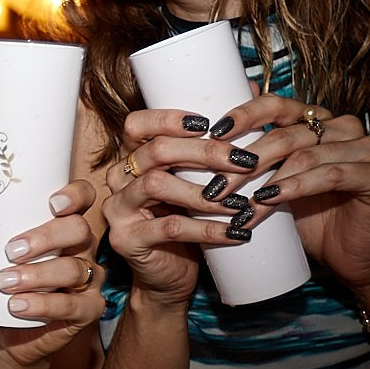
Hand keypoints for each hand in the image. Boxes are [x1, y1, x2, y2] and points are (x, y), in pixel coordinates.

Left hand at [0, 178, 103, 368]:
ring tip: (5, 282)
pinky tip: (19, 306)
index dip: (75, 195)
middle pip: (79, 230)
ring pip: (74, 269)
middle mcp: (81, 249)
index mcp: (62, 227)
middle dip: (47, 237)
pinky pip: (73, 305)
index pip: (82, 199)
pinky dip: (44, 305)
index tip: (52, 202)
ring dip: (38, 274)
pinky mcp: (87, 310)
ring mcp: (88, 280)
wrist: (4, 336)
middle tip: (12, 250)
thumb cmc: (0, 287)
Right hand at [104, 106, 258, 304]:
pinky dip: (207, 228)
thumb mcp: (197, 182)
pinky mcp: (127, 240)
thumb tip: (251, 90)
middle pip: (155, 151)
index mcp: (131, 158)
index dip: (170, 119)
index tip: (210, 124)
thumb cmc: (186, 222)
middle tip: (245, 162)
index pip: (137, 124)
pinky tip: (235, 232)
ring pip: (158, 185)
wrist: (168, 278)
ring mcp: (118, 209)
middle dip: (205, 153)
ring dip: (206, 193)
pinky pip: (170, 227)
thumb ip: (211, 148)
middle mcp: (118, 179)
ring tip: (242, 203)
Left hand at [198, 94, 369, 290]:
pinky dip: (296, 187)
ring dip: (264, 181)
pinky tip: (269, 199)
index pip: (278, 104)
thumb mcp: (273, 188)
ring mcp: (368, 148)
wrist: (352, 260)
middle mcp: (345, 127)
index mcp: (319, 121)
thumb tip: (210, 136)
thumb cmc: (309, 221)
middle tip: (214, 188)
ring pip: (305, 155)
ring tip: (235, 205)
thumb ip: (252, 162)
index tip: (213, 134)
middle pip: (287, 134)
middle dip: (244, 161)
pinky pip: (331, 175)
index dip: (245, 114)